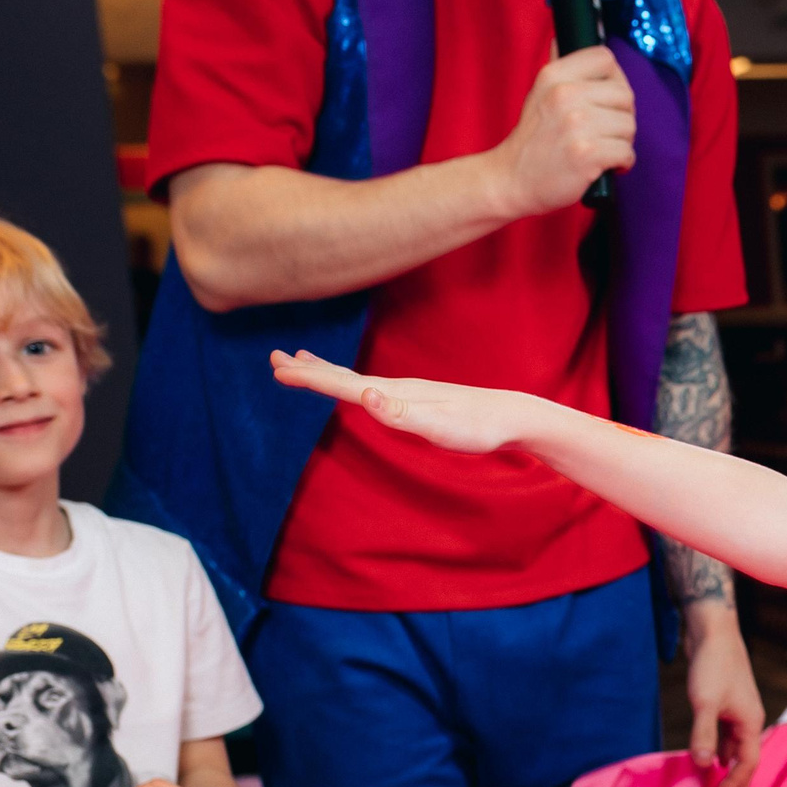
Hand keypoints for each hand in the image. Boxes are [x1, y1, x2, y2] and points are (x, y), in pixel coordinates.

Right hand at [271, 350, 549, 454]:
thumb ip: (401, 415)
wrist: (512, 417)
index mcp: (395, 393)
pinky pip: (375, 388)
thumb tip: (366, 396)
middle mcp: (398, 387)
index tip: (277, 367)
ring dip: (327, 371)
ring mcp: (408, 392)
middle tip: (274, 358)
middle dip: (309, 369)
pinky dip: (355, 383)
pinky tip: (359, 388)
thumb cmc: (477, 428)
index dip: (310, 377)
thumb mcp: (438, 428)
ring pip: (357, 379)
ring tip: (303, 361)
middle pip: (344, 376)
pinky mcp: (419, 400)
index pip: (343, 383)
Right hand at [489, 47, 635, 218]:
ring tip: (602, 149)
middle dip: (623, 116)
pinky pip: (626, 153)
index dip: (615, 80)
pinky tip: (605, 166)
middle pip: (625, 95)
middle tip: (607, 131)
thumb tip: (563, 37)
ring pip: (629, 126)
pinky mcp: (586, 154)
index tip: (608, 99)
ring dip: (622, 142)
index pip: (605, 58)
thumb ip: (559, 67)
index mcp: (555, 75)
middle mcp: (565, 95)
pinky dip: (622, 163)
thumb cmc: (534, 139)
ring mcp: (576, 124)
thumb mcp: (539, 93)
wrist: (512, 179)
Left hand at [681, 600, 764, 786]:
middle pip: (746, 759)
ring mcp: (738, 712)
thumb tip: (703, 766)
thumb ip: (704, 734)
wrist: (714, 631)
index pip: (748, 763)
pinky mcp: (726, 705)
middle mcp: (748, 720)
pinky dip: (720, 752)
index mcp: (750, 722)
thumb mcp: (705, 702)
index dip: (736, 784)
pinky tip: (710, 760)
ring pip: (736, 749)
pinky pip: (727, 737)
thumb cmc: (712, 665)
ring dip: (727, 769)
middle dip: (736, 783)